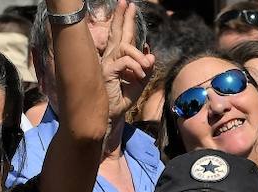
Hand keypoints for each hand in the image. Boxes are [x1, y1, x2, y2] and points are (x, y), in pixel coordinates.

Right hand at [101, 0, 155, 122]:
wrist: (112, 115)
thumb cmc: (122, 99)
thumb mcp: (140, 83)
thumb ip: (146, 68)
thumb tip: (151, 53)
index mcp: (116, 58)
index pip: (121, 36)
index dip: (124, 21)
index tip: (128, 6)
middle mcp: (109, 57)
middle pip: (118, 34)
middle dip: (124, 18)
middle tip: (127, 3)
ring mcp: (106, 63)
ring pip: (125, 47)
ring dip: (139, 56)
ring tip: (145, 68)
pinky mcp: (107, 72)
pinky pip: (125, 62)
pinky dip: (137, 68)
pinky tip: (140, 78)